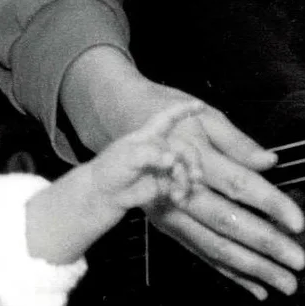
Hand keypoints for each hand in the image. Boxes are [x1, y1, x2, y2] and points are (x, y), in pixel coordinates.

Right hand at [60, 49, 304, 298]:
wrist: (120, 124)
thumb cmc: (167, 113)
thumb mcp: (204, 115)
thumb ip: (237, 142)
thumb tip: (269, 162)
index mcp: (193, 159)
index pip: (239, 185)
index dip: (270, 204)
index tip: (299, 222)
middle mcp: (180, 192)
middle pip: (227, 223)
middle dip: (265, 245)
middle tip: (299, 261)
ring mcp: (172, 214)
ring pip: (215, 246)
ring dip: (252, 268)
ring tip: (286, 284)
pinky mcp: (169, 226)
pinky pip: (202, 253)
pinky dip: (230, 272)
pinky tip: (257, 288)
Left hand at [82, 106, 206, 216]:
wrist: (104, 195)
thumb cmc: (110, 169)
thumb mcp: (128, 156)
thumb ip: (151, 155)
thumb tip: (172, 160)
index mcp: (150, 136)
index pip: (168, 118)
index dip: (184, 110)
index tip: (200, 105)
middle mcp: (160, 150)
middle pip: (185, 150)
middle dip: (193, 162)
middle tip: (195, 176)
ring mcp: (163, 168)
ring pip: (186, 170)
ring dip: (187, 182)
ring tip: (180, 194)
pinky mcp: (164, 185)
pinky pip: (181, 187)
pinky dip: (183, 194)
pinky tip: (178, 201)